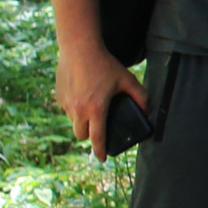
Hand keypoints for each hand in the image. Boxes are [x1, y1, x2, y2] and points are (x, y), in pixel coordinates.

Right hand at [54, 41, 148, 162]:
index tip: (103, 159)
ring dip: (81, 120)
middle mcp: (78, 110)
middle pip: (81, 135)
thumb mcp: (127, 79)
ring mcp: (66, 104)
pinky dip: (74, 108)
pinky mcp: (59, 96)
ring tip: (91, 108)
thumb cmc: (105, 64)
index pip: (97, 138)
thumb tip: (148, 111)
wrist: (79, 48)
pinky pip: (66, 109)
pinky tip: (82, 95)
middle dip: (90, 136)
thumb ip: (141, 96)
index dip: (100, 151)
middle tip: (98, 128)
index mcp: (96, 109)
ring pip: (73, 121)